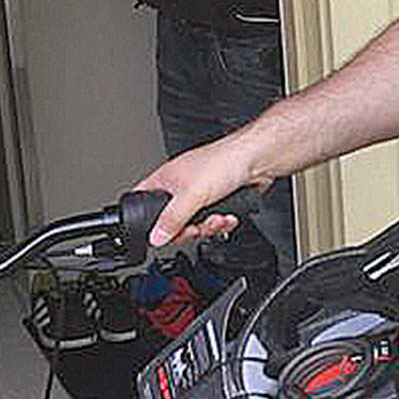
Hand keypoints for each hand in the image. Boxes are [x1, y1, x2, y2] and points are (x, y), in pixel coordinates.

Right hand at [136, 140, 263, 246]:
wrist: (255, 160)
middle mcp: (180, 187)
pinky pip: (212, 222)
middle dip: (189, 229)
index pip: (143, 203)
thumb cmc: (223, 162)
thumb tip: (155, 237)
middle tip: (196, 226)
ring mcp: (199, 195)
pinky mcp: (217, 202)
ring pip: (194, 225)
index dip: (149, 222)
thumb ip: (171, 219)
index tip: (164, 232)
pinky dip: (222, 222)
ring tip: (218, 218)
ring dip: (209, 226)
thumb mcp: (191, 196)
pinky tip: (228, 216)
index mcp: (165, 180)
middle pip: (172, 222)